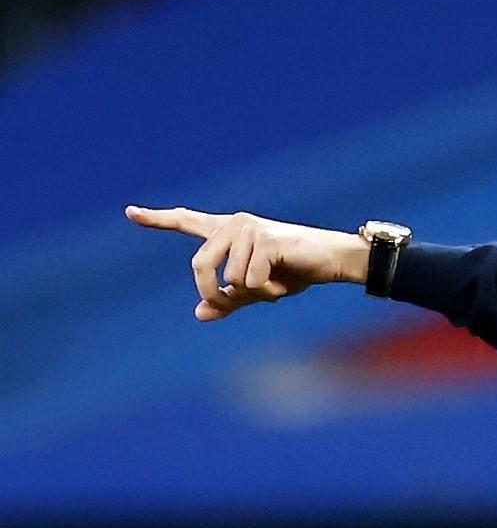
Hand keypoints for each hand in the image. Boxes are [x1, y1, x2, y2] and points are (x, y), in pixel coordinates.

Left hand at [125, 205, 368, 320]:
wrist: (335, 260)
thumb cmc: (299, 271)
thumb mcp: (259, 290)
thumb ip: (229, 300)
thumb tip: (200, 314)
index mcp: (228, 231)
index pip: (186, 221)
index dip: (157, 219)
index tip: (130, 212)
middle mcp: (234, 224)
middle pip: (199, 265)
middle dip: (213, 292)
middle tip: (233, 303)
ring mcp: (249, 229)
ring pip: (230, 279)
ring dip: (254, 294)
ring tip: (277, 285)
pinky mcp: (266, 240)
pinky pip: (250, 280)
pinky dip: (269, 291)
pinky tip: (286, 281)